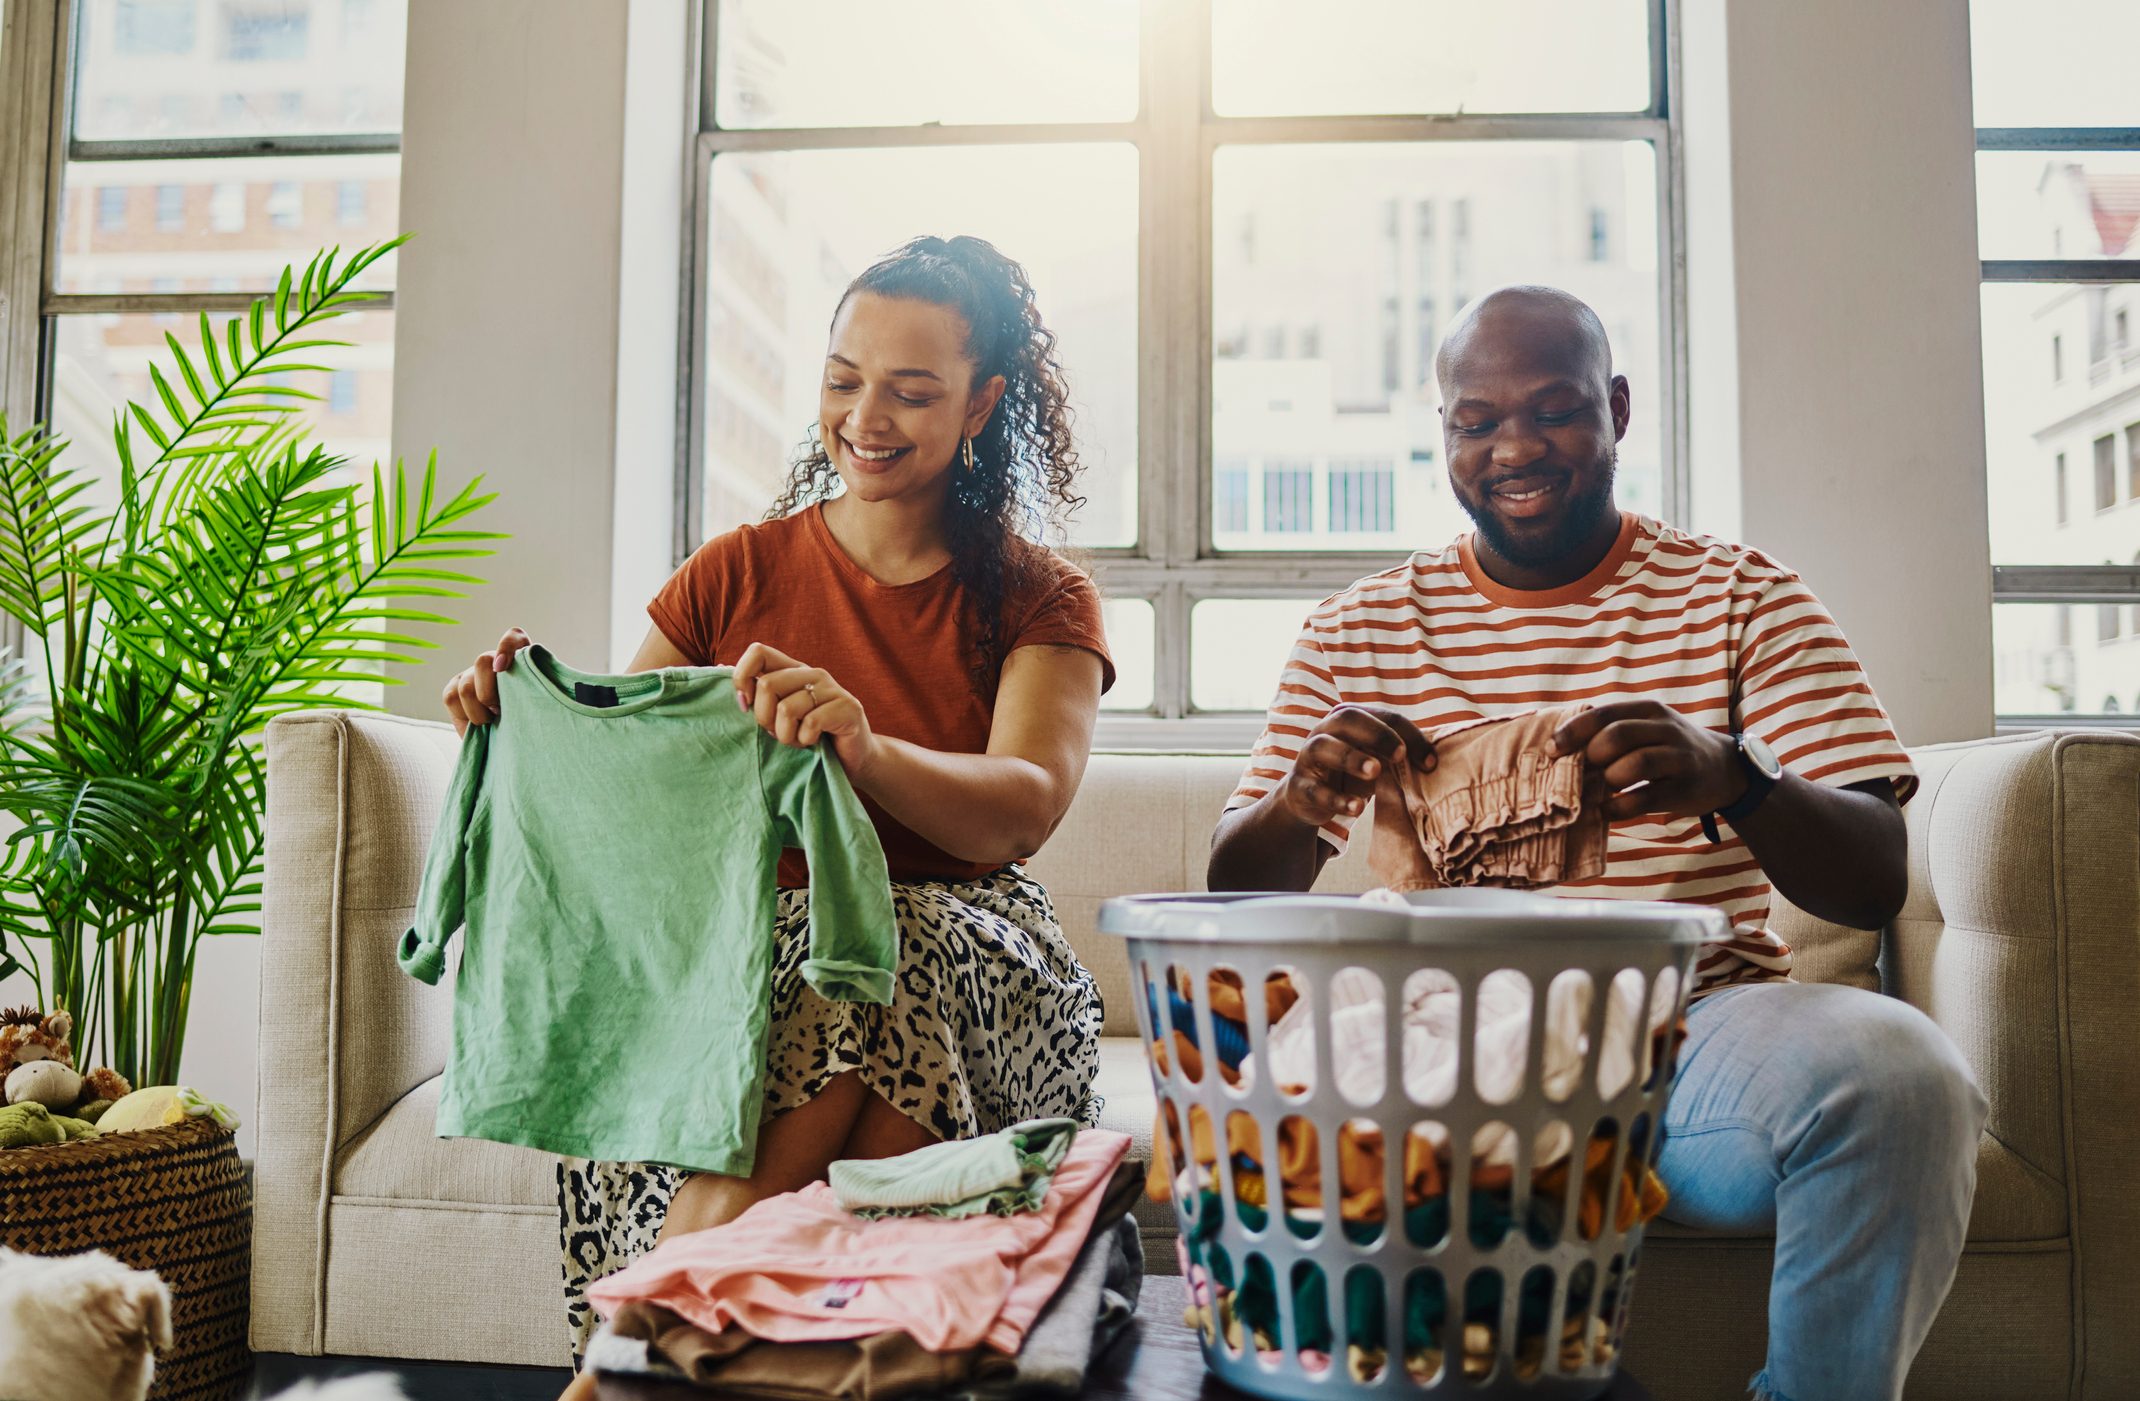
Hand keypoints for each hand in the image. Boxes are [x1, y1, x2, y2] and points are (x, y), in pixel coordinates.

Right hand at [441, 627, 531, 737]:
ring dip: (479, 711)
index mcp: (520, 659)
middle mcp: (494, 661)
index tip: (501, 668)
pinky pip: (451, 697)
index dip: (507, 647)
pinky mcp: (453, 689)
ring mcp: (472, 674)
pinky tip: (478, 723)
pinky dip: (465, 714)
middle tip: (500, 711)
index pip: (514, 637)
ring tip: (491, 721)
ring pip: (466, 686)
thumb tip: (527, 691)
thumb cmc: (529, 721)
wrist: (512, 738)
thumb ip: (535, 693)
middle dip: (489, 693)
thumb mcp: (539, 707)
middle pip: (482, 661)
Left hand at [733, 642, 876, 776]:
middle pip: (767, 685)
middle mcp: (812, 673)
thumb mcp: (777, 714)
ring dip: (786, 736)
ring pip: (787, 709)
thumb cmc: (810, 737)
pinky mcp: (848, 708)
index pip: (758, 652)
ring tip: (798, 741)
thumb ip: (755, 692)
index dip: (743, 678)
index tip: (745, 706)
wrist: (853, 760)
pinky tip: (814, 743)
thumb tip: (719, 667)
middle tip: (778, 732)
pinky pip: (810, 724)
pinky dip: (805, 741)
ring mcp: (832, 689)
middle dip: (764, 718)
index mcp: (793, 670)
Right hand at [1277, 704, 1432, 829]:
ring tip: (1375, 772)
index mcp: (1349, 720)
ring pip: (1324, 747)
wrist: (1309, 799)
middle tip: (1400, 755)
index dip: (1409, 735)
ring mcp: (1308, 757)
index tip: (1430, 763)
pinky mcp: (1299, 787)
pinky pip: (1315, 789)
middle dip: (1377, 734)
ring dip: (1352, 758)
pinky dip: (1337, 799)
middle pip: (1348, 718)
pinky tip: (1357, 808)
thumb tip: (1433, 763)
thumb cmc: (1351, 774)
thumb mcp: (1375, 759)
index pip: (1383, 716)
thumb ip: (1399, 755)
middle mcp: (1326, 731)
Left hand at [1551, 700, 1746, 821]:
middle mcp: (1666, 729)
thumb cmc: (1669, 747)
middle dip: (1592, 757)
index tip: (1551, 750)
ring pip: (1633, 765)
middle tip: (1584, 772)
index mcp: (1648, 709)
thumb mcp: (1647, 727)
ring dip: (1608, 781)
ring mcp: (1679, 758)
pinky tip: (1608, 810)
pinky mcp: (1685, 789)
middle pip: (1617, 736)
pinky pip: (1644, 799)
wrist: (1724, 769)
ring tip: (1602, 789)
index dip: (1572, 732)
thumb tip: (1558, 746)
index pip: (1603, 714)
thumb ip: (1610, 730)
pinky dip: (1619, 808)